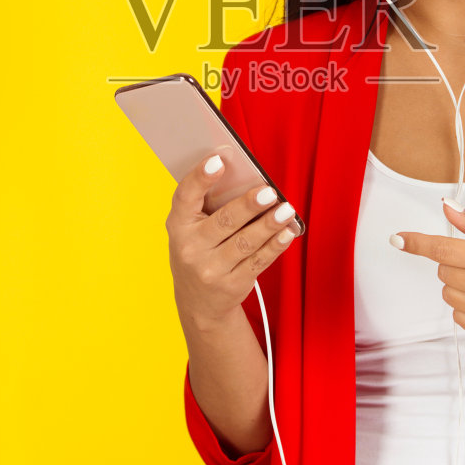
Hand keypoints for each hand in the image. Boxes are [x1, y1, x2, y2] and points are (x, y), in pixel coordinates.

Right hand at [167, 152, 300, 332]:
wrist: (198, 303)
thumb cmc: (198, 251)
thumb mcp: (190, 229)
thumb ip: (208, 205)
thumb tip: (245, 179)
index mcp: (178, 226)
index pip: (185, 197)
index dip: (200, 178)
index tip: (218, 161)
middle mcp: (191, 249)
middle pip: (224, 221)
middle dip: (248, 205)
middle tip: (269, 192)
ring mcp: (211, 270)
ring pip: (245, 243)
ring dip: (269, 225)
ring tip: (286, 210)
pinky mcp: (233, 284)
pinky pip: (258, 261)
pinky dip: (275, 246)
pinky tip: (287, 233)